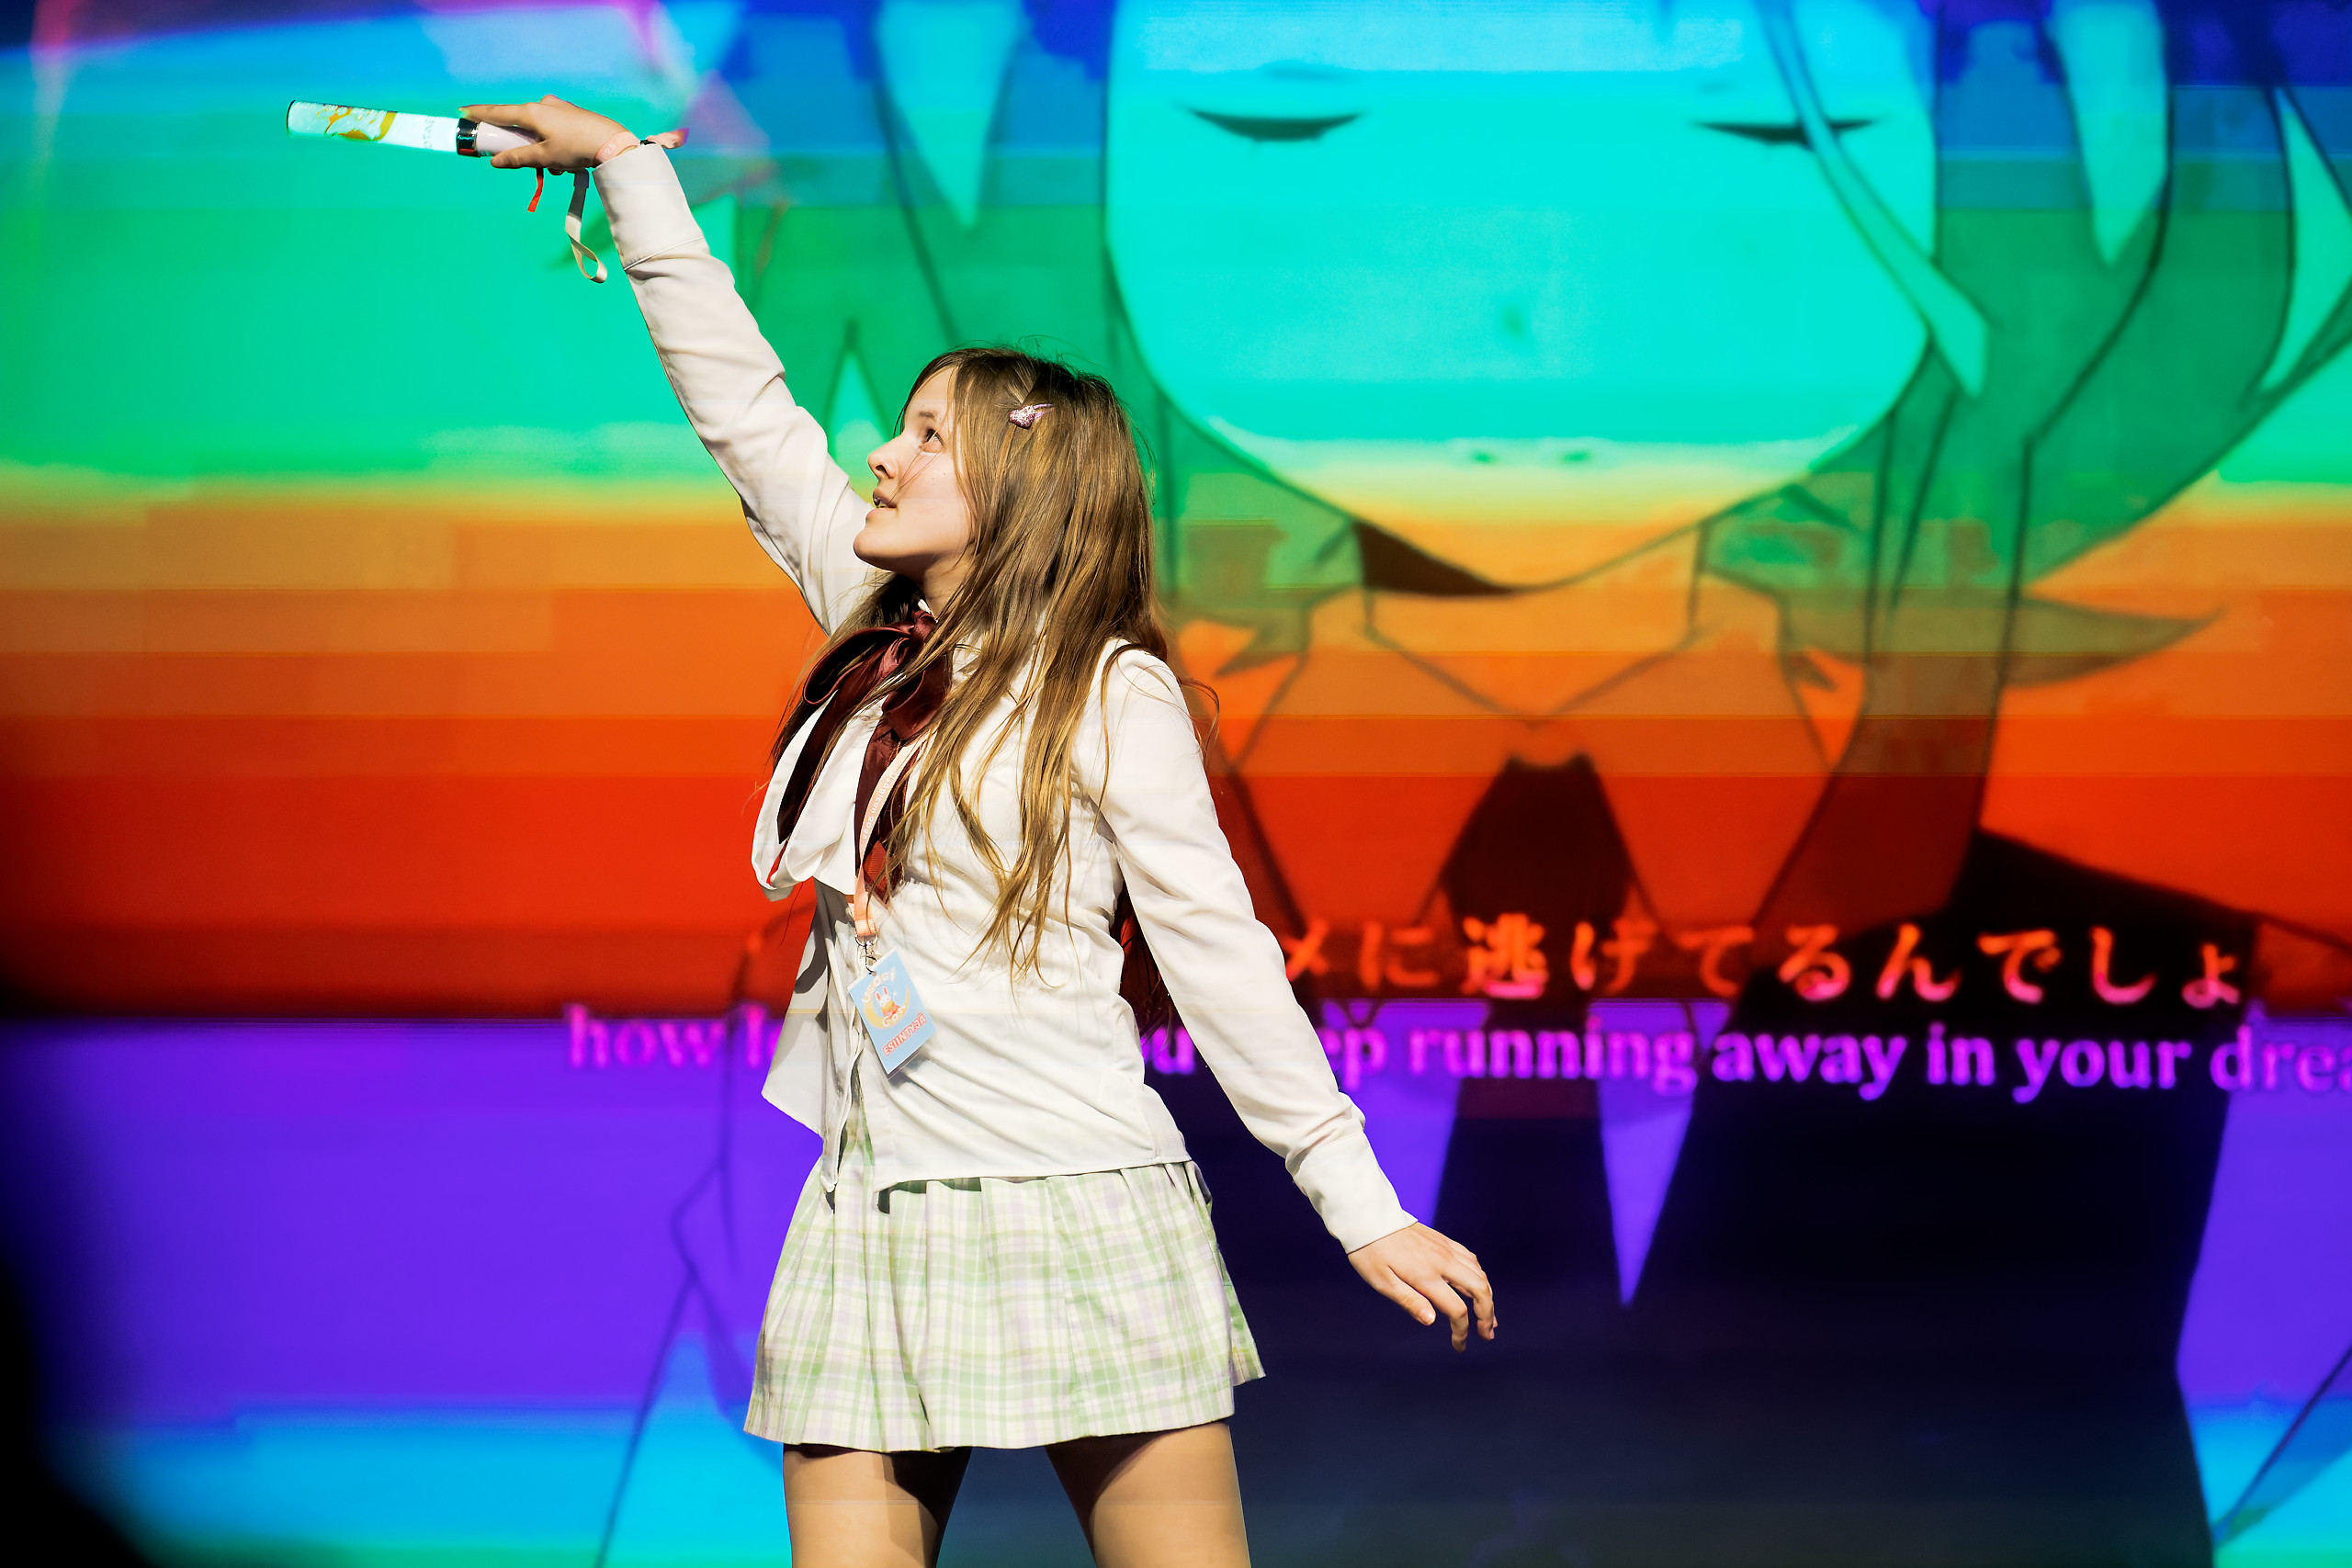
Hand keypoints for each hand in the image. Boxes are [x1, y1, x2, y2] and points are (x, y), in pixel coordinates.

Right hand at [457, 94, 631, 172]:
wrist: (612, 143)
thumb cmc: (576, 149)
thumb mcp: (544, 158)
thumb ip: (518, 158)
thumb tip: (496, 162)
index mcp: (532, 112)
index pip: (498, 112)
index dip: (479, 113)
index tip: (464, 112)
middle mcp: (543, 104)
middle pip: (517, 121)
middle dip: (516, 142)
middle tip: (515, 156)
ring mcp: (558, 107)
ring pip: (537, 128)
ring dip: (539, 149)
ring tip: (555, 168)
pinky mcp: (570, 113)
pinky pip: (551, 127)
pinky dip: (551, 143)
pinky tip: (565, 162)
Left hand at [1348, 1223, 1494, 1350]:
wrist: (1369, 1216)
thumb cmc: (1370, 1251)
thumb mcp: (1382, 1281)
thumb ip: (1409, 1301)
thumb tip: (1432, 1321)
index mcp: (1427, 1276)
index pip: (1457, 1309)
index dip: (1462, 1331)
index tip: (1458, 1345)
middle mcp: (1442, 1261)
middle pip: (1480, 1290)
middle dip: (1488, 1314)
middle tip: (1487, 1334)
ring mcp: (1445, 1249)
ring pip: (1479, 1274)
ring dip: (1488, 1297)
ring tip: (1487, 1315)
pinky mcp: (1443, 1240)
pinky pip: (1471, 1259)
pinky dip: (1480, 1277)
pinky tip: (1477, 1286)